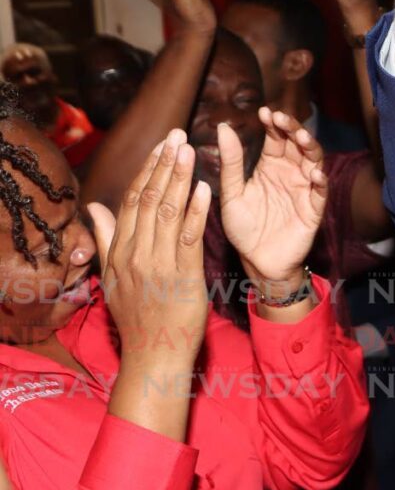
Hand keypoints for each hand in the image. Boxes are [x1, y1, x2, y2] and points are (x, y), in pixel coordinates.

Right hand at [88, 131, 210, 364]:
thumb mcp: (113, 278)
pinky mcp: (183, 277)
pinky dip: (195, 211)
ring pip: (167, 212)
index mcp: (121, 252)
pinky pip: (189, 238)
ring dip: (179, 178)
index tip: (159, 145)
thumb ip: (107, 239)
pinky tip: (204, 188)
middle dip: (164, 164)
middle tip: (177, 134)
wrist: (153, 355)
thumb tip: (96, 207)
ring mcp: (159, 265)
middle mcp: (137, 254)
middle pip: (149, 199)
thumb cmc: (137, 318)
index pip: (133, 201)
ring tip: (190, 150)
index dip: (147, 170)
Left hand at [218, 108, 327, 287]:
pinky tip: (314, 174)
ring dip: (310, 148)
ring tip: (302, 137)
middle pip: (297, 144)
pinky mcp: (313, 209)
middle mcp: (289, 173)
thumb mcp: (232, 193)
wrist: (256, 262)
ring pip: (313, 162)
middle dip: (292, 129)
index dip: (273, 124)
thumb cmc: (243, 228)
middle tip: (282, 119)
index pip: (275, 138)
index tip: (264, 112)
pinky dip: (320, 181)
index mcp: (269, 166)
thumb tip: (223, 127)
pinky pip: (320, 192)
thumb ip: (231, 162)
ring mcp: (303, 189)